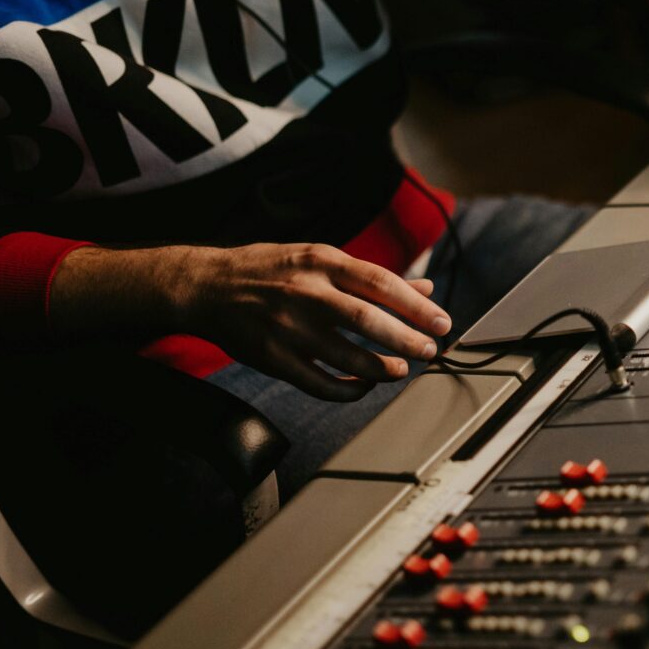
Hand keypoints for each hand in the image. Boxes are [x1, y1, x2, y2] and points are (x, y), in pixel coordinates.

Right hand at [54, 243, 450, 400]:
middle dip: (406, 339)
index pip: (380, 283)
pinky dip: (348, 390)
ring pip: (345, 355)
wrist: (205, 286)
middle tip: (430, 351)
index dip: (416, 306)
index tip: (443, 323)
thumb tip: (425, 289)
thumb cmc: (272, 270)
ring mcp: (286, 326)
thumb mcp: (320, 258)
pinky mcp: (271, 357)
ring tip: (402, 369)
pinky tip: (365, 386)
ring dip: (382, 367)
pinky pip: (318, 382)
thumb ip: (372, 276)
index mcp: (322, 261)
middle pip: (367, 319)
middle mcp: (305, 292)